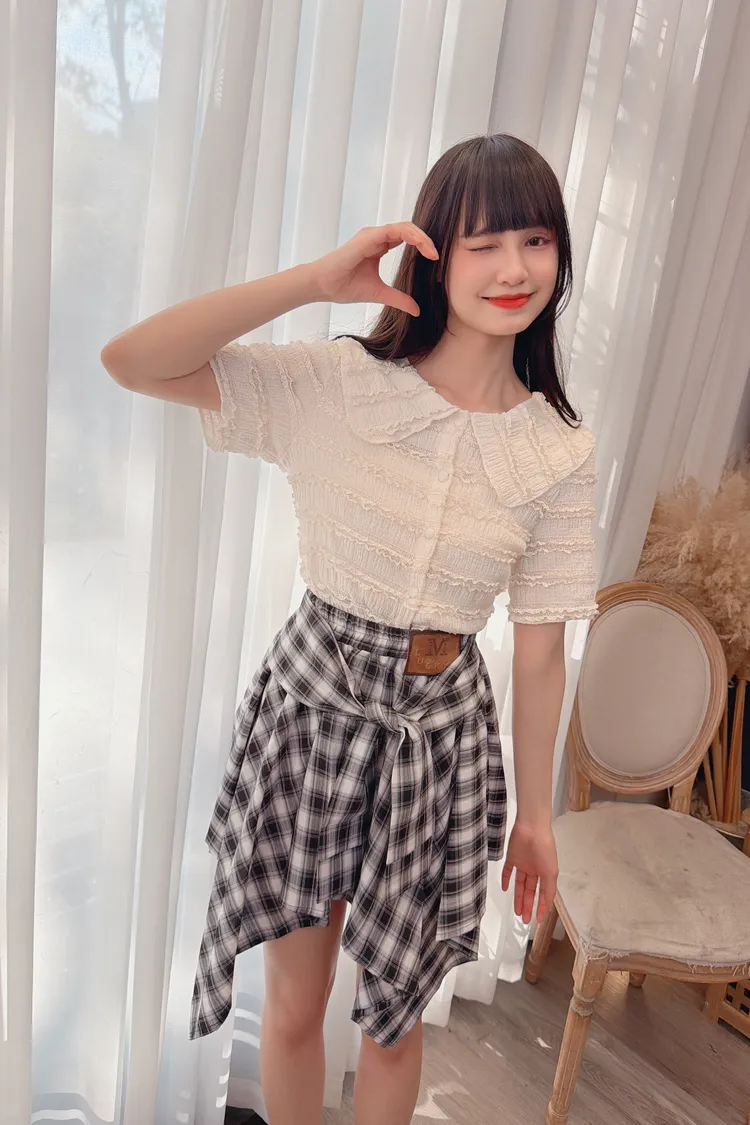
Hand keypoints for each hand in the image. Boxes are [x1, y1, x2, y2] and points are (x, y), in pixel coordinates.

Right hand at [311, 222, 438, 315]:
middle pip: (409, 230)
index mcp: (379, 245)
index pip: (407, 238)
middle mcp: (377, 236)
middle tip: (438, 256)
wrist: (324, 286)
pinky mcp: (368, 237)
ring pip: (405, 227)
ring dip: (422, 237)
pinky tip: (422, 246)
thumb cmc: (345, 286)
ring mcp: (372, 234)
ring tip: (433, 252)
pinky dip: (411, 236)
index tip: (435, 261)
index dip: (423, 246)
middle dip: (426, 241)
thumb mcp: (380, 294)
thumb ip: (399, 299)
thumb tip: (417, 310)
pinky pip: (395, 230)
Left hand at [501, 821, 557, 924]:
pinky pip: (508, 871)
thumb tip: (548, 906)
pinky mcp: (511, 857)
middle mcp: (534, 869)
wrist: (531, 828)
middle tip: (525, 919)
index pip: (543, 893)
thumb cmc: (544, 848)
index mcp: (546, 872)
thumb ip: (548, 890)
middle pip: (530, 891)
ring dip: (518, 898)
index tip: (539, 919)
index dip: (541, 906)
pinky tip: (506, 889)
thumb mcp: (551, 872)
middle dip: (528, 905)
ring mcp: (523, 863)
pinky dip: (506, 880)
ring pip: (519, 884)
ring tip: (517, 911)